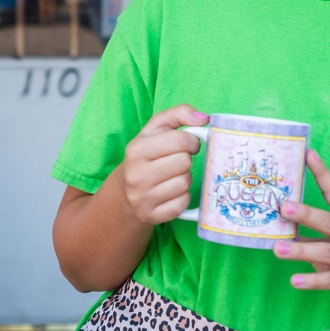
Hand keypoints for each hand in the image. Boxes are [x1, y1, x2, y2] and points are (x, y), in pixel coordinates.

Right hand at [119, 104, 208, 224]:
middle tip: (178, 160)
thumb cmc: (146, 155)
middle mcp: (136, 175)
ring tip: (173, 176)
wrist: (125, 191)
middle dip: (186, 159)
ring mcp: (142, 199)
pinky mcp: (151, 216)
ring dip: (184, 178)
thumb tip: (204, 118)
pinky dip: (182, 197)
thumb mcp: (156, 129)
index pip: (180, 141)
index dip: (192, 141)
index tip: (189, 144)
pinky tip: (171, 192)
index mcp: (136, 149)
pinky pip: (182, 204)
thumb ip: (179, 114)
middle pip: (184, 163)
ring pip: (185, 183)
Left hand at [273, 150, 329, 315]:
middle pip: (329, 222)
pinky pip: (329, 280)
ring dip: (300, 250)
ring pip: (326, 252)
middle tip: (283, 207)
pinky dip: (311, 280)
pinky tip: (294, 280)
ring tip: (278, 249)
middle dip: (306, 214)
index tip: (309, 155)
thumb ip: (317, 227)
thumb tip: (281, 216)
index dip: (322, 173)